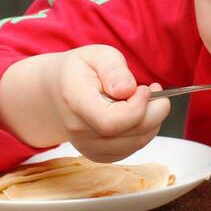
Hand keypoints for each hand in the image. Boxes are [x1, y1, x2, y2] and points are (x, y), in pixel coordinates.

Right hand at [47, 45, 169, 161]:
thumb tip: (127, 89)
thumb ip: (113, 69)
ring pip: (137, 143)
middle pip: (131, 134)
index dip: (138, 108)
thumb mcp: (96, 55)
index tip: (144, 89)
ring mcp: (87, 146)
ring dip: (153, 121)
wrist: (56, 93)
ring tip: (144, 99)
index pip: (111, 122)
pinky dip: (144, 131)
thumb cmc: (79, 72)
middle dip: (155, 111)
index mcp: (75, 101)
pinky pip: (133, 148)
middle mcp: (79, 130)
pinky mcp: (98, 155)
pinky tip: (137, 114)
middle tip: (154, 90)